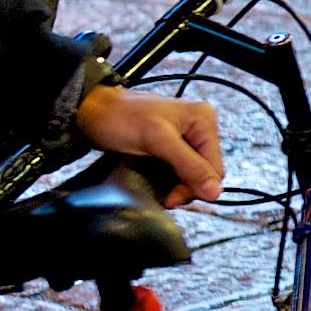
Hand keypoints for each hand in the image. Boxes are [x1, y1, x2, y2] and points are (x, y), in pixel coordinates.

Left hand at [76, 84, 224, 204]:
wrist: (95, 112)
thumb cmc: (121, 118)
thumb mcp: (158, 141)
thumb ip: (189, 165)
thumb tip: (214, 191)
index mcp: (203, 120)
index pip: (215, 166)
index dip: (198, 186)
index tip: (173, 198)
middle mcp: (199, 127)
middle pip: (206, 171)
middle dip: (187, 187)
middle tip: (166, 198)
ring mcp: (186, 136)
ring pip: (195, 173)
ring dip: (179, 186)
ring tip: (162, 193)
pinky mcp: (173, 145)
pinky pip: (182, 169)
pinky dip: (172, 181)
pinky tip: (161, 184)